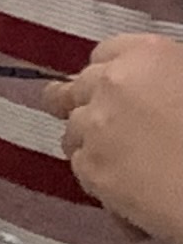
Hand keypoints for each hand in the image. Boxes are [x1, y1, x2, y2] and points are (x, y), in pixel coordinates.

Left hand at [62, 35, 182, 243]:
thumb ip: (169, 80)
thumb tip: (159, 91)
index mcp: (148, 56)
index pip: (107, 53)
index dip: (109, 71)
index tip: (109, 83)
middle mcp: (112, 84)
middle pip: (76, 88)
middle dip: (82, 102)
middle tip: (94, 119)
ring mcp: (95, 127)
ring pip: (73, 129)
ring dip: (89, 141)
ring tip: (121, 160)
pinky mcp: (89, 169)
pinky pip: (80, 166)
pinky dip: (98, 176)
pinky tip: (126, 190)